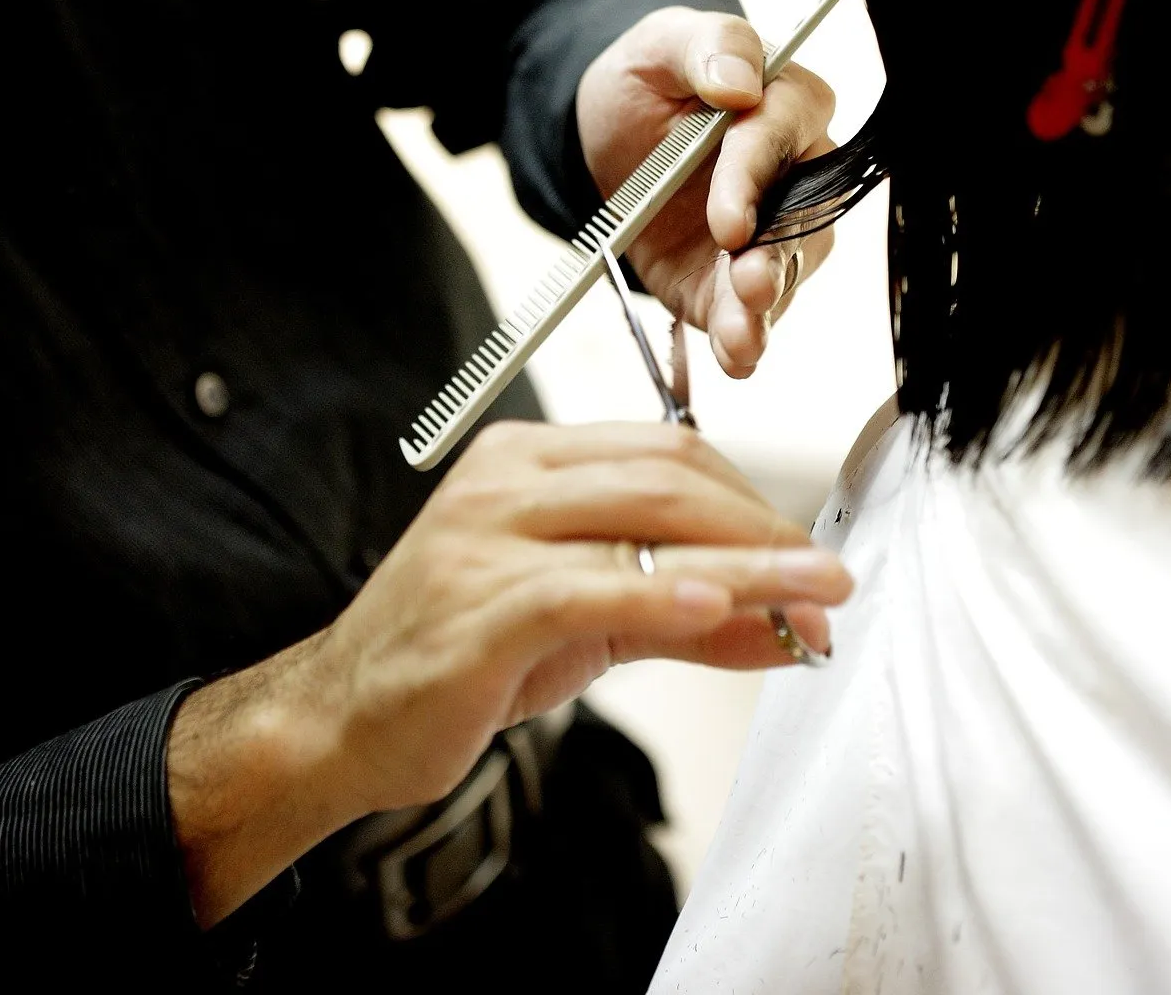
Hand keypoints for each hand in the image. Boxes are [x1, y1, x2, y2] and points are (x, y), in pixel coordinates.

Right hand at [166, 420, 849, 924]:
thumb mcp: (589, 625)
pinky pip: (585, 587)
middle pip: (666, 475)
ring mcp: (484, 538)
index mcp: (528, 461)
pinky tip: (718, 607)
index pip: (668, 451)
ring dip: (743, 562)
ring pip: (641, 524)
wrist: (342, 720)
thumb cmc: (459, 656)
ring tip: (811, 597)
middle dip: (762, 528)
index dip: (752, 501)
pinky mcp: (476, 606)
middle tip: (827, 579)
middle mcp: (505, 481)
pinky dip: (661, 595)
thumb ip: (689, 616)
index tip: (808, 554)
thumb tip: (790, 623)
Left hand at [576, 7, 837, 376]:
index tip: (727, 221)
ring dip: (763, 309)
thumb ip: (708, 46)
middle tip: (748, 285)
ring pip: (785, 274)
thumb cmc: (650, 80)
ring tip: (741, 338)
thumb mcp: (661, 44)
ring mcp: (772, 236)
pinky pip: (752, 315)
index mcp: (790, 105)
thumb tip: (738, 82)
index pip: (782, 140)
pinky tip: (736, 360)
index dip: (754, 181)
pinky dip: (745, 342)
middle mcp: (798, 176)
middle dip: (774, 258)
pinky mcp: (736, 283)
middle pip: (801, 219)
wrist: (611, 139)